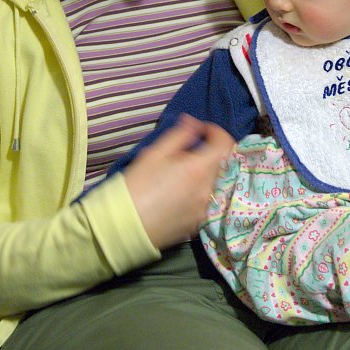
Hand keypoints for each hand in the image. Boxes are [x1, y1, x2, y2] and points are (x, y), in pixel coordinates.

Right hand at [123, 114, 233, 249]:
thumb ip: (179, 135)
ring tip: (184, 173)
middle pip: (222, 163)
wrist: (124, 225)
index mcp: (198, 169)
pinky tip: (181, 193)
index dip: (216, 131)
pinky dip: (200, 191)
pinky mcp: (199, 223)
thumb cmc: (136, 185)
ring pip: (215, 182)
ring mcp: (205, 209)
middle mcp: (207, 189)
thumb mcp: (154, 153)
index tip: (201, 130)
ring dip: (206, 173)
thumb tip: (194, 124)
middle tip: (189, 152)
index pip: (225, 143)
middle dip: (210, 152)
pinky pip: (207, 200)